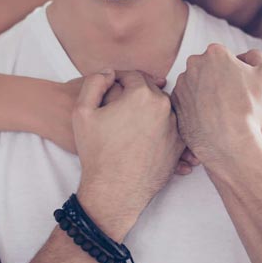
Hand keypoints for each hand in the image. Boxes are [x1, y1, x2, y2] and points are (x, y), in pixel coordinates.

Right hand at [73, 70, 185, 224]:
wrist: (114, 190)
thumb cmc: (97, 152)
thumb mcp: (82, 111)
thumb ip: (94, 82)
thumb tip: (110, 72)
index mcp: (142, 94)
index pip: (132, 75)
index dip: (119, 80)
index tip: (111, 89)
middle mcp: (163, 107)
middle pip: (149, 89)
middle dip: (134, 94)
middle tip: (119, 107)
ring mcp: (174, 126)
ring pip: (160, 108)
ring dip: (148, 110)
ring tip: (130, 125)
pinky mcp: (179, 144)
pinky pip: (169, 127)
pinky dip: (159, 127)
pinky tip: (142, 136)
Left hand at [171, 45, 261, 168]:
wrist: (231, 141)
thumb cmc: (251, 107)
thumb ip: (256, 57)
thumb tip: (243, 57)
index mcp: (215, 53)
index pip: (224, 57)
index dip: (234, 72)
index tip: (240, 87)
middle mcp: (193, 64)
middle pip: (208, 69)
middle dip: (217, 80)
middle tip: (231, 100)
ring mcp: (181, 84)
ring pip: (196, 85)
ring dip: (205, 94)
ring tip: (221, 112)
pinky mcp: (175, 104)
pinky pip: (187, 102)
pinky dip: (196, 108)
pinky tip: (210, 119)